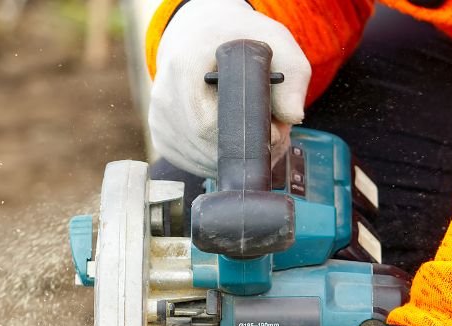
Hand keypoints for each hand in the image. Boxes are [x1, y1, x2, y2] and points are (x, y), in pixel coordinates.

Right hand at [149, 0, 310, 177]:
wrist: (195, 37)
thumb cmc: (235, 39)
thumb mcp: (273, 42)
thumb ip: (292, 76)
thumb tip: (292, 117)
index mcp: (185, 65)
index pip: (209, 123)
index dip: (244, 135)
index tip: (272, 129)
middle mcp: (165, 97)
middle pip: (207, 148)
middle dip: (247, 150)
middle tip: (275, 134)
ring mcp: (159, 121)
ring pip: (202, 161)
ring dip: (236, 156)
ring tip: (256, 131)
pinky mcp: (161, 138)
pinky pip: (194, 162)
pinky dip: (219, 157)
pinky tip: (234, 137)